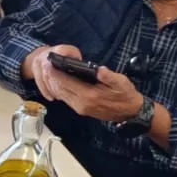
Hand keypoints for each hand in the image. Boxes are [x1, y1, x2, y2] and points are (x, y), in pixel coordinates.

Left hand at [26, 45, 144, 121]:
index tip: (49, 64)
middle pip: (60, 89)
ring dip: (54, 84)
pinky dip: (60, 90)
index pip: (67, 83)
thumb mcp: (122, 83)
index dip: (56, 73)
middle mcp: (81, 103)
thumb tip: (99, 69)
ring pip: (61, 95)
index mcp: (89, 95)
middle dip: (51, 78)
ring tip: (50, 72)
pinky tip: (59, 82)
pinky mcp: (81, 110)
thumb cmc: (126, 96)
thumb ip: (109, 76)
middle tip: (46, 66)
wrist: (131, 113)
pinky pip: (66, 99)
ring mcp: (80, 108)